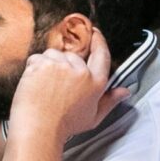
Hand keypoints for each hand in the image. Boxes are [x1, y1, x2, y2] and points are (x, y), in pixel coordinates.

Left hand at [9, 27, 128, 146]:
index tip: (94, 33)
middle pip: (73, 56)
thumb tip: (125, 91)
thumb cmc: (64, 125)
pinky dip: (34, 67)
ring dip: (49, 64)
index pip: (102, 54)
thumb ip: (110, 101)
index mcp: (95, 82)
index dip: (99, 41)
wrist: (39, 127)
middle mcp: (80, 71)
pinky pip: (37, 58)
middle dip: (64, 65)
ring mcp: (60, 65)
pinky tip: (35, 83)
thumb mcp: (93, 117)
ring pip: (54, 54)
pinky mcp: (42, 63)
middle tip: (56, 84)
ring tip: (45, 86)